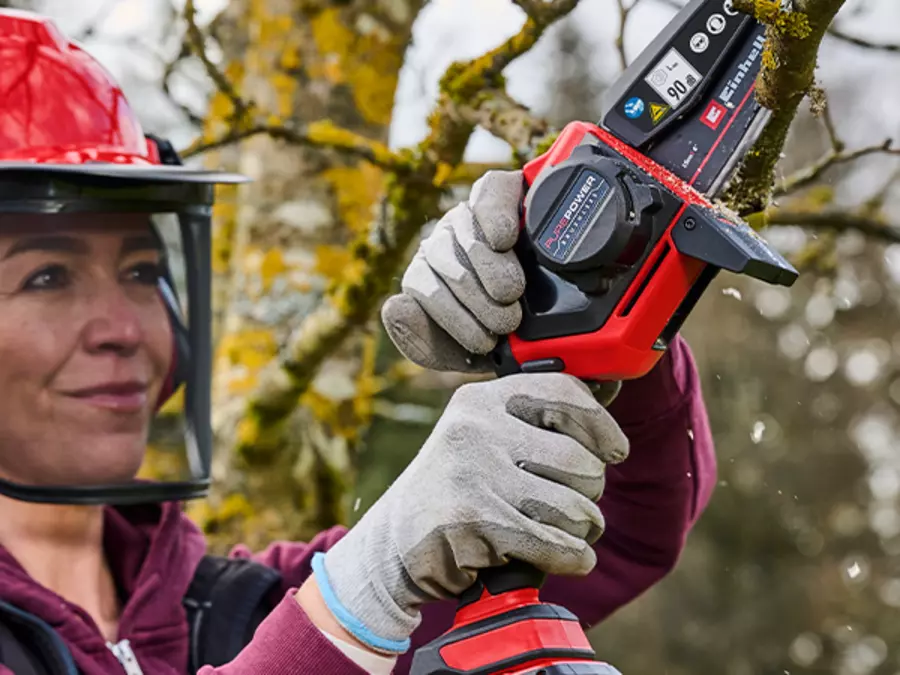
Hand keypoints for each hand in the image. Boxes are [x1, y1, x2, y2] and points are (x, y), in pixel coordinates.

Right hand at [310, 373, 628, 653]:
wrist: (391, 545)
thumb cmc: (453, 490)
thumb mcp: (481, 438)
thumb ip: (534, 420)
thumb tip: (610, 390)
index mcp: (482, 400)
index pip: (565, 392)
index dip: (602, 426)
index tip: (614, 450)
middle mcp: (477, 429)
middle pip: (582, 462)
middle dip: (587, 493)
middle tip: (567, 505)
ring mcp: (474, 474)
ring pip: (577, 508)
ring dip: (580, 530)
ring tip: (558, 531)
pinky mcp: (476, 522)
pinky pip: (559, 545)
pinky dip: (572, 558)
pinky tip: (561, 556)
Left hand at [381, 170, 525, 371]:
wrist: (568, 303)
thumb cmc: (511, 330)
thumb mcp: (467, 350)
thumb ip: (423, 341)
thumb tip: (393, 307)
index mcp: (430, 276)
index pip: (420, 286)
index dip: (452, 318)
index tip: (486, 344)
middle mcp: (444, 242)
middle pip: (442, 261)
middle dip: (476, 302)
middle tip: (507, 323)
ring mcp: (468, 215)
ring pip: (463, 234)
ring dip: (491, 271)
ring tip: (512, 294)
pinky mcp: (498, 189)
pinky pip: (486, 195)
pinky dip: (494, 218)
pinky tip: (504, 239)